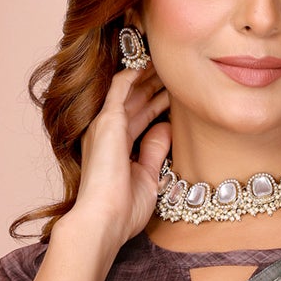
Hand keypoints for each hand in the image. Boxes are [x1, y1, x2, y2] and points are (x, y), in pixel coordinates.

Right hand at [67, 64, 171, 249]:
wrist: (104, 221)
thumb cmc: (123, 211)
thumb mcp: (148, 178)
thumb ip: (155, 151)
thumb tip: (166, 127)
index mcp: (116, 149)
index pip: (139, 118)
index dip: (157, 104)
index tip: (177, 93)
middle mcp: (107, 134)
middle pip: (135, 101)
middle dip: (154, 84)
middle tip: (175, 69)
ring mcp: (104, 126)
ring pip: (129, 90)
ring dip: (147, 74)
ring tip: (166, 59)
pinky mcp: (107, 121)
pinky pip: (120, 87)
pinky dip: (134, 73)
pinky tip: (149, 62)